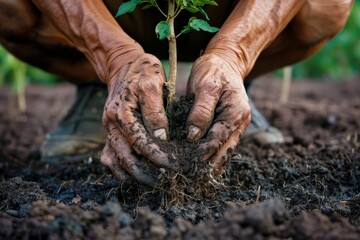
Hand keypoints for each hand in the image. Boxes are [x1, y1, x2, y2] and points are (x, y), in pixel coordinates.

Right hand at [100, 53, 175, 185]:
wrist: (123, 64)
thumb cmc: (142, 71)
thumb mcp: (153, 84)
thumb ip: (156, 111)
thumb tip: (161, 137)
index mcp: (121, 112)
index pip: (140, 142)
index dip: (157, 156)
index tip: (174, 166)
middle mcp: (111, 124)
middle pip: (125, 158)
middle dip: (145, 173)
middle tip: (164, 182)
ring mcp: (108, 129)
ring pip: (115, 161)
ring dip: (132, 174)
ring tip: (151, 183)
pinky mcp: (110, 132)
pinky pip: (111, 156)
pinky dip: (122, 168)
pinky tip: (136, 175)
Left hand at [186, 54, 250, 170]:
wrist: (224, 62)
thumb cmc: (213, 70)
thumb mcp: (206, 85)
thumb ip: (201, 110)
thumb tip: (194, 136)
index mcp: (236, 113)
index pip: (218, 139)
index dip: (202, 153)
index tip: (186, 165)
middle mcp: (239, 123)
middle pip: (223, 151)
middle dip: (206, 165)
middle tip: (188, 178)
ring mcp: (235, 126)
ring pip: (223, 151)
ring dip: (208, 163)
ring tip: (191, 176)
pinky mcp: (227, 126)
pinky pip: (219, 145)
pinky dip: (210, 155)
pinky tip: (197, 164)